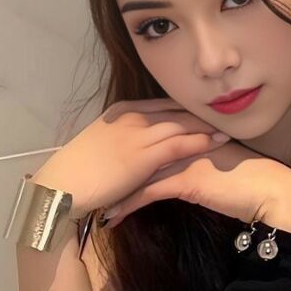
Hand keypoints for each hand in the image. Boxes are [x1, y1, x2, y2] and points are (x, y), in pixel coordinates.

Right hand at [29, 97, 227, 218]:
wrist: (62, 186)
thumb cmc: (79, 172)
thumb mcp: (103, 144)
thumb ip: (124, 139)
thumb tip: (138, 146)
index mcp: (123, 111)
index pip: (165, 105)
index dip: (188, 109)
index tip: (207, 112)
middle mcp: (133, 117)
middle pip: (177, 111)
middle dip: (202, 115)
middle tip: (226, 118)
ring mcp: (138, 134)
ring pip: (182, 125)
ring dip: (207, 127)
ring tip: (229, 130)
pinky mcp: (143, 155)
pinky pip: (179, 144)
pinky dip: (199, 142)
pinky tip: (215, 144)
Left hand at [102, 138, 290, 236]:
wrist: (272, 191)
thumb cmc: (250, 181)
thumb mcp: (217, 166)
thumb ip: (196, 160)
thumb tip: (179, 171)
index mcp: (190, 131)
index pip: (149, 138)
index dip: (125, 155)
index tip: (106, 170)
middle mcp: (184, 139)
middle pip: (137, 153)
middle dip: (112, 172)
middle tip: (92, 186)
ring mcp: (185, 158)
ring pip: (138, 172)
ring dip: (115, 190)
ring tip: (96, 205)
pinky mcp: (186, 180)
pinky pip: (147, 193)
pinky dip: (127, 206)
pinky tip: (112, 218)